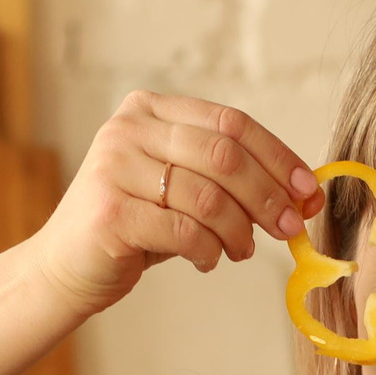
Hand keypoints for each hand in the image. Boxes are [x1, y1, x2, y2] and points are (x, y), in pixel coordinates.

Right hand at [29, 91, 322, 317]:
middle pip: (225, 156)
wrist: (67, 265)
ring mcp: (114, 167)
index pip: (232, 123)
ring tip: (240, 250)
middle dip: (269, 197)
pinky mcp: (111, 213)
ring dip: (240, 232)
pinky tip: (207, 260)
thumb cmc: (138, 225)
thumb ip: (233, 182)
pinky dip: (209, 251)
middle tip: (290, 229)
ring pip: (210, 197)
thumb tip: (306, 195)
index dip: (278, 157)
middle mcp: (128, 129)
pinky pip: (186, 231)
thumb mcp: (185, 189)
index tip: (308, 191)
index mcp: (150, 109)